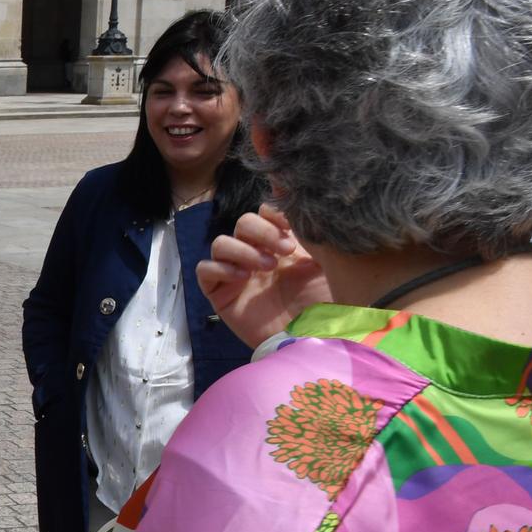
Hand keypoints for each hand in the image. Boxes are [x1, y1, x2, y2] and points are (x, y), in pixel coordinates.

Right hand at [196, 204, 331, 346]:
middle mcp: (257, 255)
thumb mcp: (325, 260)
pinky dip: (220, 267)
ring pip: (220, 242)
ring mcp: (237, 274)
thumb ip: (310, 228)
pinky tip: (243, 277)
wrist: (313, 340)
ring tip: (266, 267)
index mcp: (281, 244)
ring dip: (242, 249)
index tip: (290, 224)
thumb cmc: (325, 303)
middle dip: (262, 232)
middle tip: (284, 250)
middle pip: (242, 223)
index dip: (273, 212)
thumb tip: (293, 192)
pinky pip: (205, 269)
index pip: (264, 212)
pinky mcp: (221, 294)